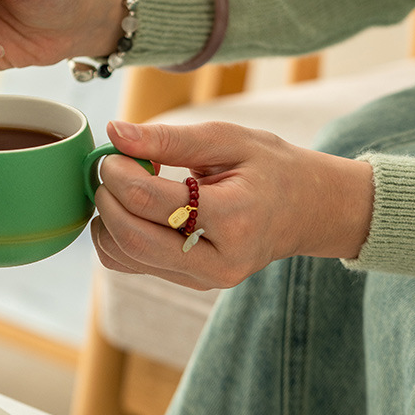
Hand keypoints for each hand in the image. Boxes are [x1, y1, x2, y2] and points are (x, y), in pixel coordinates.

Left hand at [91, 119, 373, 289]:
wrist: (308, 212)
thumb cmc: (272, 169)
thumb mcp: (230, 140)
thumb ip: (171, 138)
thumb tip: (115, 132)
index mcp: (235, 220)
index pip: (153, 201)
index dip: (119, 173)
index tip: (114, 151)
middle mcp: (219, 261)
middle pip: (133, 238)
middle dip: (107, 200)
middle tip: (108, 169)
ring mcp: (204, 279)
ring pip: (126, 257)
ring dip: (107, 220)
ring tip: (122, 187)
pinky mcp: (191, 283)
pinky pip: (134, 265)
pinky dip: (118, 235)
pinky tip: (132, 208)